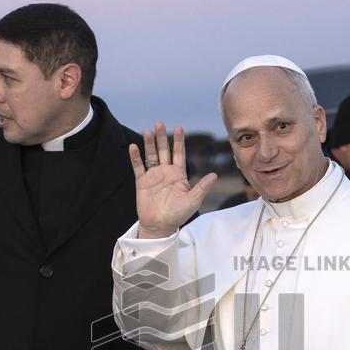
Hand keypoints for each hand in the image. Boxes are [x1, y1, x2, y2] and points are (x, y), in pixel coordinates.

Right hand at [128, 122, 216, 238]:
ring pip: (151, 155)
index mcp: (178, 174)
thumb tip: (214, 175)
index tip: (178, 128)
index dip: (179, 141)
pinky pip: (138, 166)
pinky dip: (136, 157)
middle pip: (164, 150)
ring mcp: (153, 176)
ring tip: (148, 131)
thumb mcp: (193, 200)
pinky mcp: (141, 182)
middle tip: (160, 123)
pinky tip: (134, 147)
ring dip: (149, 143)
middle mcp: (166, 172)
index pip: (179, 153)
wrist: (160, 226)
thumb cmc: (178, 215)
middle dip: (162, 137)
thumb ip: (202, 187)